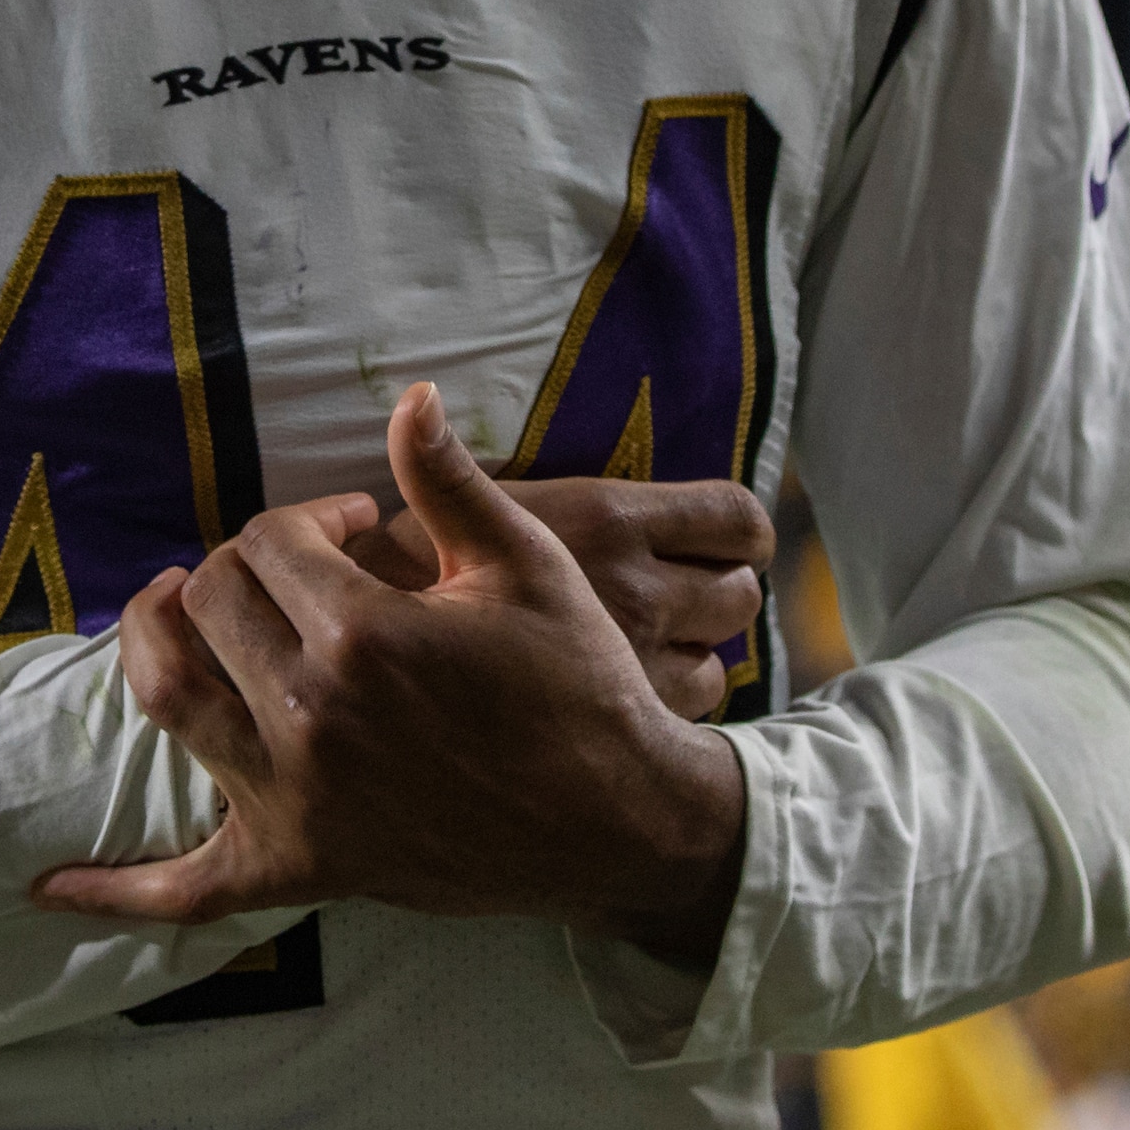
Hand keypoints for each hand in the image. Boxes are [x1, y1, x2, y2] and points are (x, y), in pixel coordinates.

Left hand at [37, 385, 751, 967]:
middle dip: (237, 571)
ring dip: (150, 647)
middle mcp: (313, 714)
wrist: (621, 821)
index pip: (268, 543)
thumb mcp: (529, 567)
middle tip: (285, 575)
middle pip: (208, 605)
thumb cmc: (580, 687)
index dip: (303, 523)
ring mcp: (298, 797)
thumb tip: (406, 398)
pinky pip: (187, 890)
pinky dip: (115, 892)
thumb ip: (450, 482)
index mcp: (365, 633)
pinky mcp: (301, 866)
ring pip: (167, 699)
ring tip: (168, 616)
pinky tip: (51, 888)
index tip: (349, 530)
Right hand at [356, 470, 769, 720]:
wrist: (388, 691)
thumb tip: (421, 399)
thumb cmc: (408, 591)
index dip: (738, 533)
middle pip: (742, 592)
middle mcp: (639, 590)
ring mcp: (642, 667)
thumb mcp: (450, 515)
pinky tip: (625, 696)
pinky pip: (689, 714)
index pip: (737, 518)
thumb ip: (479, 473)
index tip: (715, 542)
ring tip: (649, 648)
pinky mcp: (628, 730)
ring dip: (693, 652)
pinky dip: (669, 704)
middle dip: (718, 593)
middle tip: (678, 595)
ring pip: (722, 661)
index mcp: (609, 518)